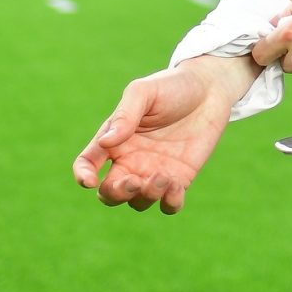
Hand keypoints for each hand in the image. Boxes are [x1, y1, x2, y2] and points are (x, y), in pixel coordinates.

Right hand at [71, 54, 255, 214]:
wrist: (209, 90)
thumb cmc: (171, 86)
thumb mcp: (143, 92)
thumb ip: (125, 115)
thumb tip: (106, 142)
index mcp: (114, 139)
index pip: (87, 163)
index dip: (82, 175)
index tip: (89, 181)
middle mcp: (130, 160)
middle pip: (109, 193)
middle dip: (116, 194)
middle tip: (134, 181)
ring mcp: (154, 172)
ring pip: (138, 202)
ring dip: (145, 197)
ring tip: (162, 177)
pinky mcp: (179, 179)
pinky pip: (168, 205)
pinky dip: (169, 203)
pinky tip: (176, 186)